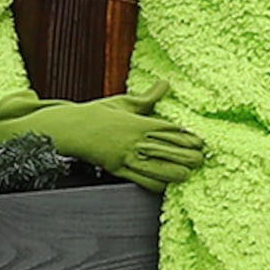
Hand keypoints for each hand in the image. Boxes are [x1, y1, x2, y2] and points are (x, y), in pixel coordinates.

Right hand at [0, 77, 207, 190]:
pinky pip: (138, 179)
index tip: (200, 141)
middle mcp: (134, 140)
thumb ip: (147, 98)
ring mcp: (125, 156)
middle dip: (185, 156)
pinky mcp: (117, 169)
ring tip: (189, 173)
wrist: (68, 128)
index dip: (186, 137)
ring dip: (174, 171)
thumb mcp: (123, 103)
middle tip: (201, 159)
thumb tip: (165, 84)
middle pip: (167, 150)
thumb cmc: (97, 114)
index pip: (168, 130)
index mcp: (138, 122)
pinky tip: (166, 185)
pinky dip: (154, 183)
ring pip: (156, 167)